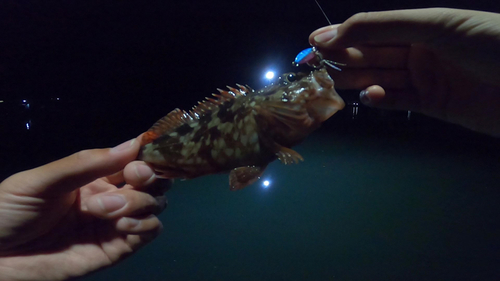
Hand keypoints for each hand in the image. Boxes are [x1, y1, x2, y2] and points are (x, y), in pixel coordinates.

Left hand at [0, 136, 168, 280]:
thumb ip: (87, 163)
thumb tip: (134, 142)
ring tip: (104, 210)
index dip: (146, 154)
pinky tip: (121, 225)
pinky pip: (150, 231)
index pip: (134, 158)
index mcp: (96, 175)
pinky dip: (145, 225)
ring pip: (155, 204)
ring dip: (139, 202)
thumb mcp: (42, 180)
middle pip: (153, 181)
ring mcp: (116, 223)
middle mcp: (112, 196)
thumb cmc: (9, 211)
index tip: (144, 152)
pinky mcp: (118, 249)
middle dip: (150, 176)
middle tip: (133, 177)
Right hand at [309, 8, 499, 135]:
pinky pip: (399, 100)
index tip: (313, 43)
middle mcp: (420, 50)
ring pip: (381, 77)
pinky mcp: (434, 104)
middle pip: (373, 54)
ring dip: (357, 79)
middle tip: (316, 67)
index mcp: (421, 25)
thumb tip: (334, 32)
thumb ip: (382, 27)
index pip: (372, 29)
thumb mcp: (434, 26)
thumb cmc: (488, 44)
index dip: (342, 35)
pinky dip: (381, 99)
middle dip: (344, 58)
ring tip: (334, 84)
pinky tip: (370, 96)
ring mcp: (426, 78)